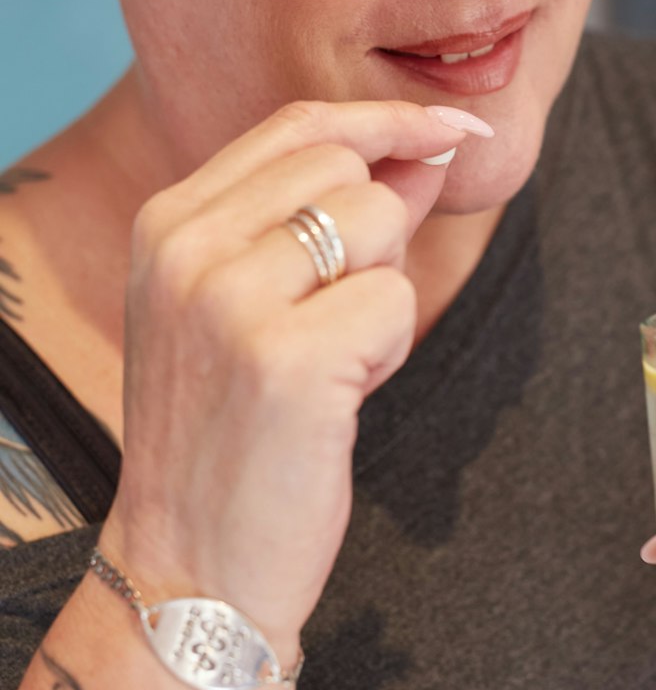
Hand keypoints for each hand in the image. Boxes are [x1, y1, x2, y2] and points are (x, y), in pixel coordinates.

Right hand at [101, 100, 491, 656]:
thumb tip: (423, 150)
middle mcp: (187, 248)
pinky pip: (394, 301)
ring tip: (331, 366)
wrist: (194, 569)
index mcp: (167, 224)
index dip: (388, 120)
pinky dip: (388, 351)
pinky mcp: (285, 358)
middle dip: (380, 235)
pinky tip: (339, 399)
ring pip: (378, 222)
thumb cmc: (233, 439)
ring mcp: (229, 300)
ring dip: (382, 297)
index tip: (453, 131)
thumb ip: (322, 220)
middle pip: (347, 166)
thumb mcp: (245, 309)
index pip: (297, 125)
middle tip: (340, 323)